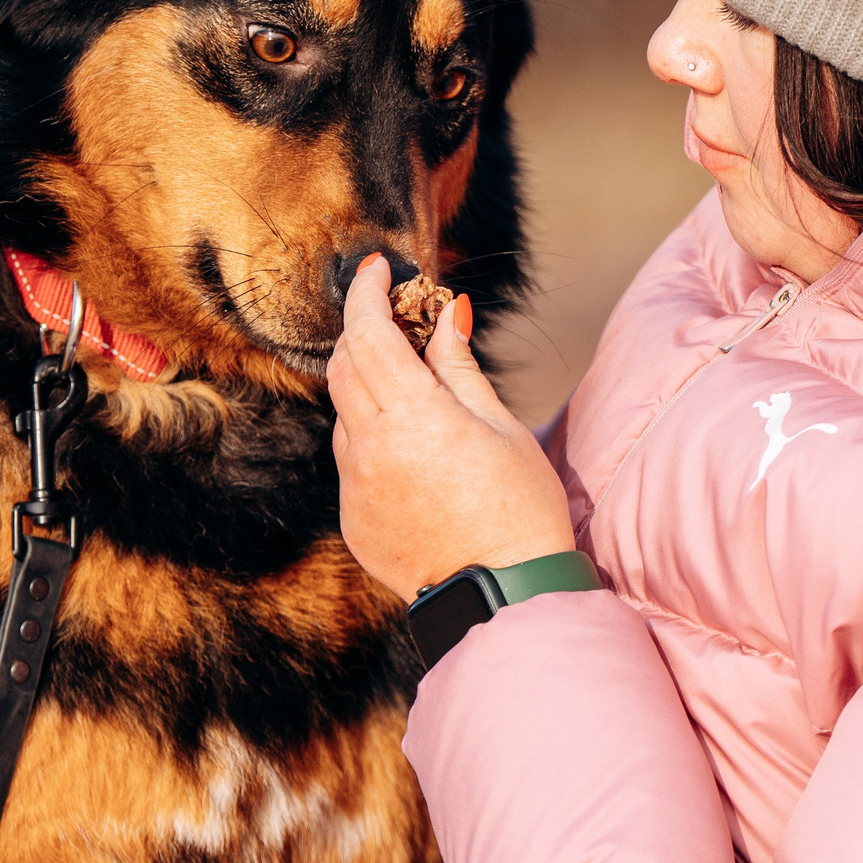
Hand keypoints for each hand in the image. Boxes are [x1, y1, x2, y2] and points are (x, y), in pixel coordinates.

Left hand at [327, 255, 577, 598]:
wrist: (505, 595)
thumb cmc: (519, 506)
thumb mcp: (499, 425)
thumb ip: (458, 366)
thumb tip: (446, 312)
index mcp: (412, 417)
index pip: (368, 333)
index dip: (365, 292)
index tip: (376, 268)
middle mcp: (370, 449)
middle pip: (343, 367)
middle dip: (363, 334)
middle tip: (396, 322)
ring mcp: (355, 487)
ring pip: (345, 415)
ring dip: (370, 391)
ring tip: (420, 402)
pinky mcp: (353, 518)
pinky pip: (352, 462)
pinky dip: (373, 441)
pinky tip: (417, 460)